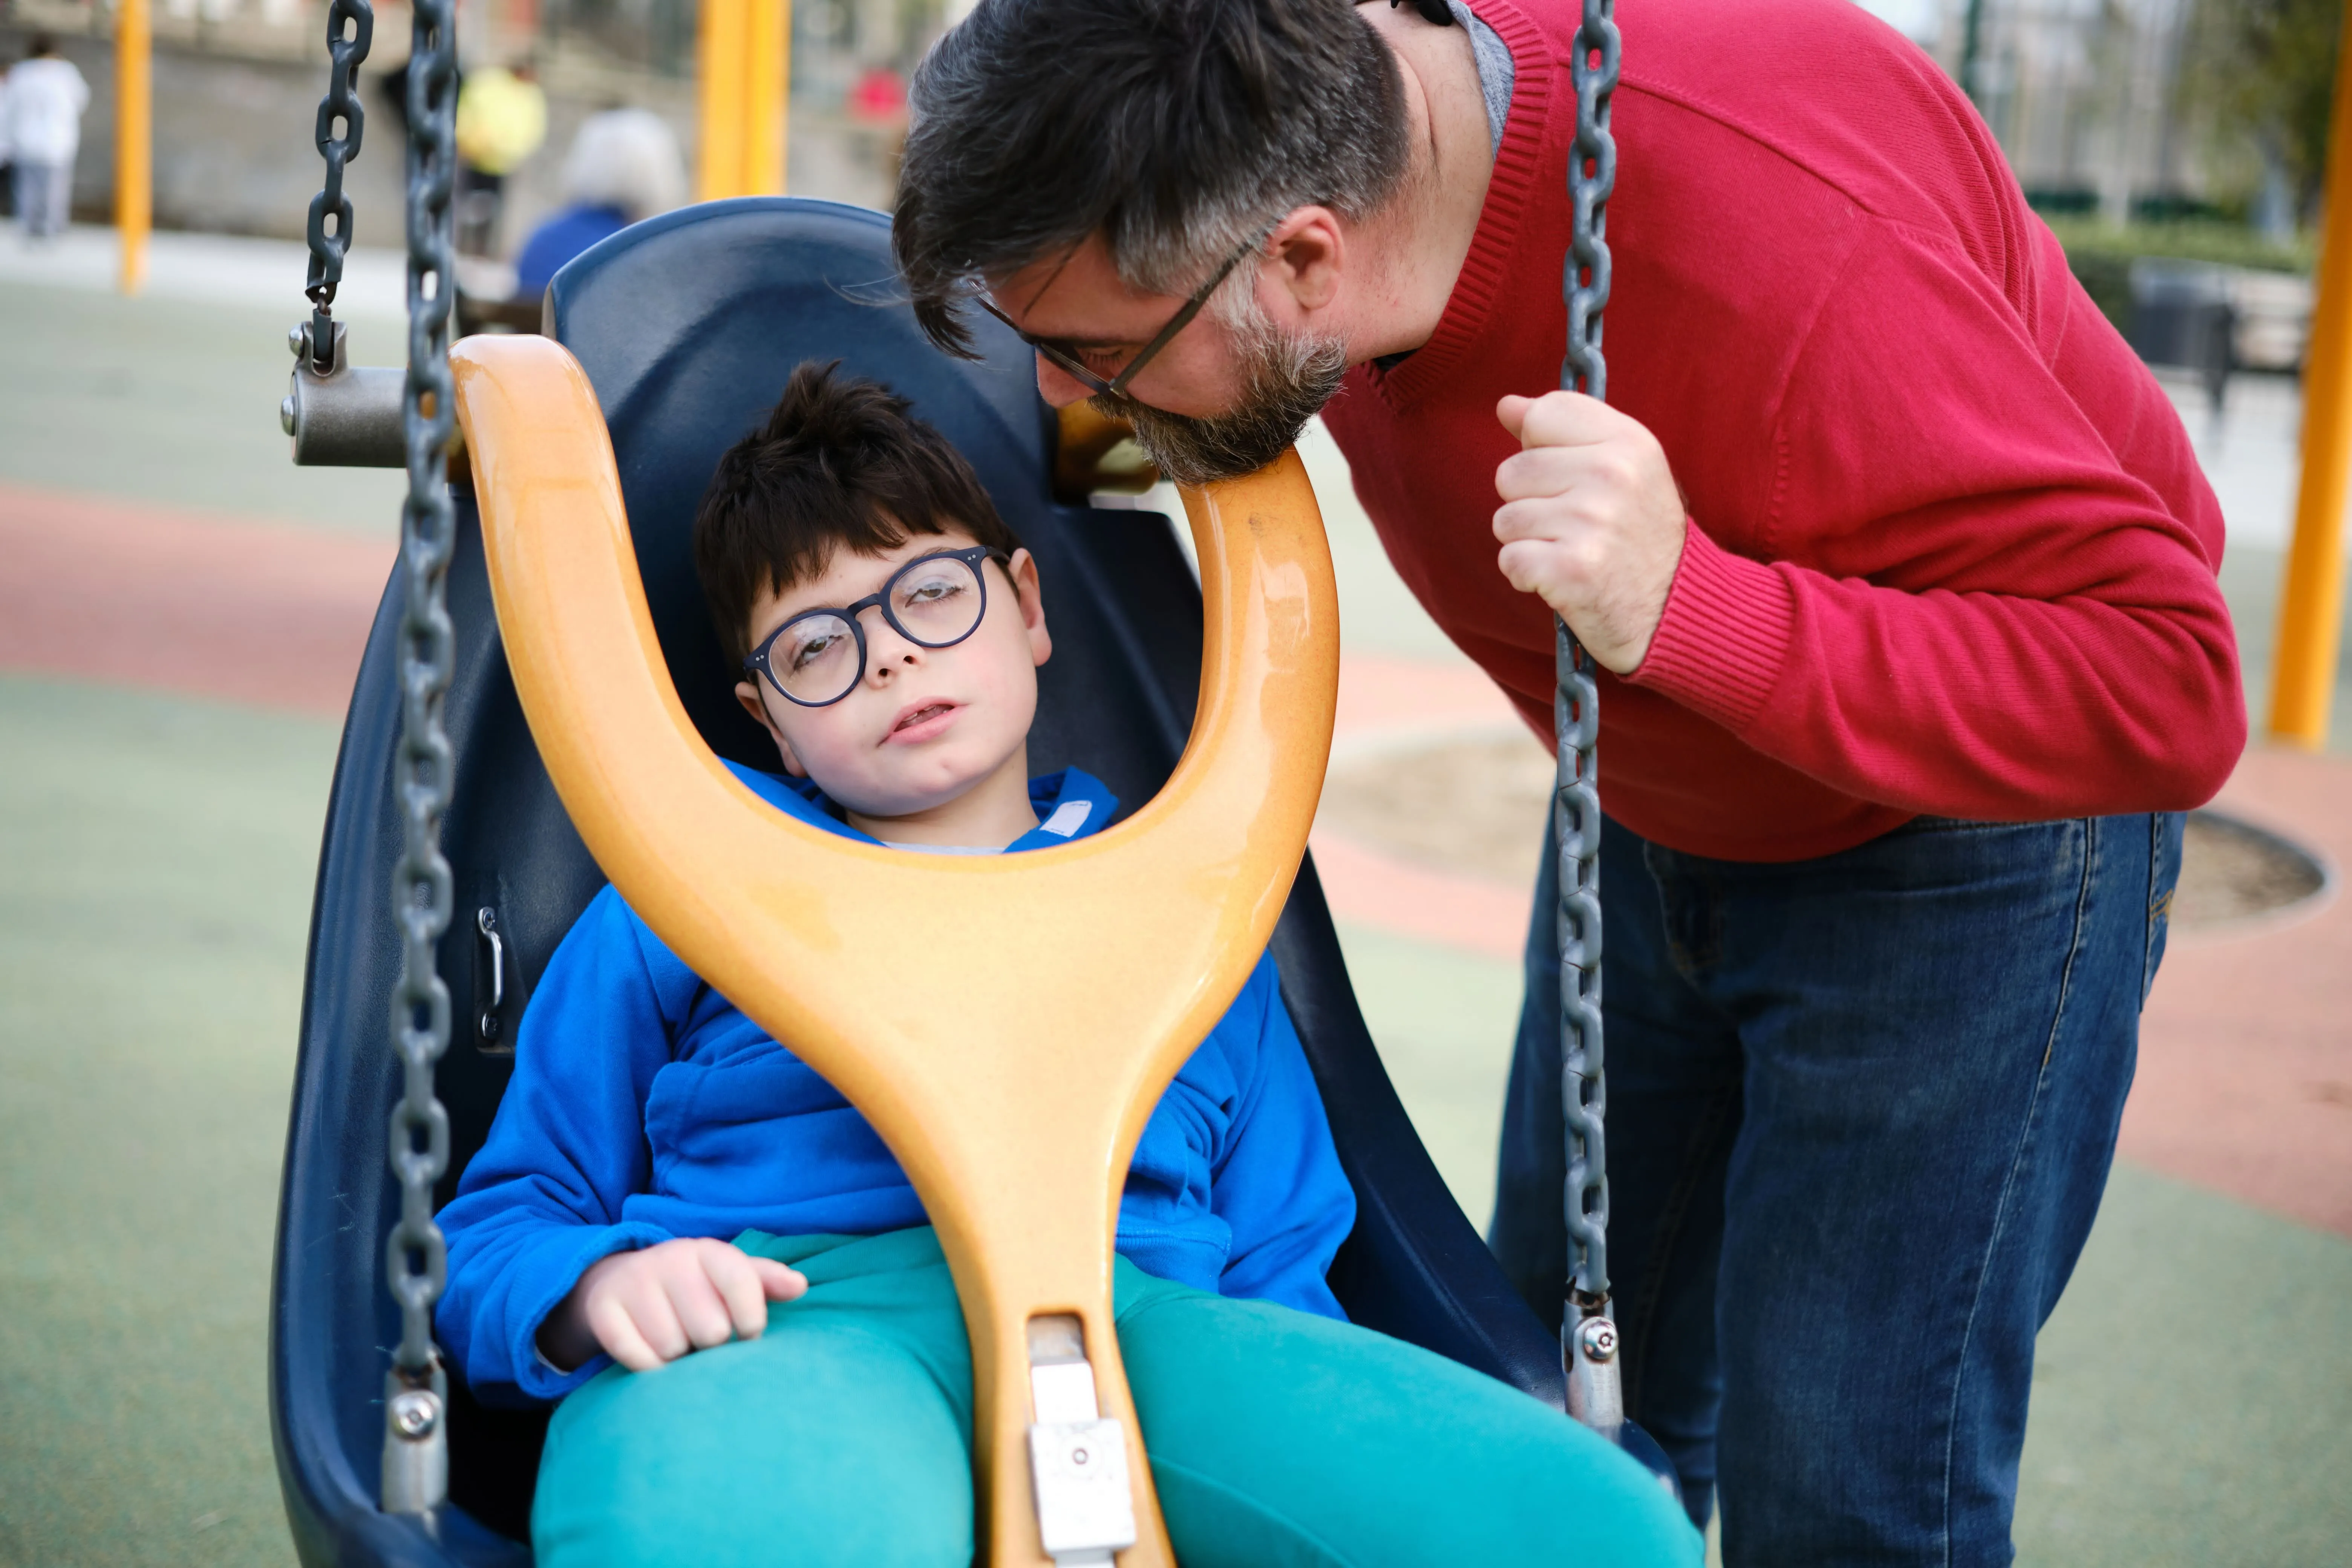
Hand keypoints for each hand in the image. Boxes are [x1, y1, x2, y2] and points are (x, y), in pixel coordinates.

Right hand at [538, 1238, 806, 1372]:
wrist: (623, 1282)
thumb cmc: (694, 1286)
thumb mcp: (729, 1276)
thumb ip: (765, 1281)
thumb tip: (800, 1286)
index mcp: (708, 1250)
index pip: (741, 1283)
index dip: (751, 1320)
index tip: (749, 1336)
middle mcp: (670, 1259)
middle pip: (710, 1330)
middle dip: (710, 1345)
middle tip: (702, 1338)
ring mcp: (633, 1282)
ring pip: (672, 1348)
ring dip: (678, 1357)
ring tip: (677, 1342)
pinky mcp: (603, 1309)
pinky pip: (635, 1356)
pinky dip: (648, 1366)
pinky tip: (651, 1353)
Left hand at [1492, 391, 1688, 673]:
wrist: (1675, 610)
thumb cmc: (1639, 535)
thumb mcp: (1623, 467)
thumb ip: (1565, 428)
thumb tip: (1507, 405)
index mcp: (1629, 442)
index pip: (1543, 414)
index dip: (1541, 448)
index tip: (1570, 475)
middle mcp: (1612, 475)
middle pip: (1512, 471)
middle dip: (1530, 502)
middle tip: (1575, 526)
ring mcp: (1592, 522)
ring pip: (1505, 518)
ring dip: (1527, 542)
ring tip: (1570, 551)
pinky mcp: (1571, 570)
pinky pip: (1510, 559)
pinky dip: (1527, 575)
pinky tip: (1562, 578)